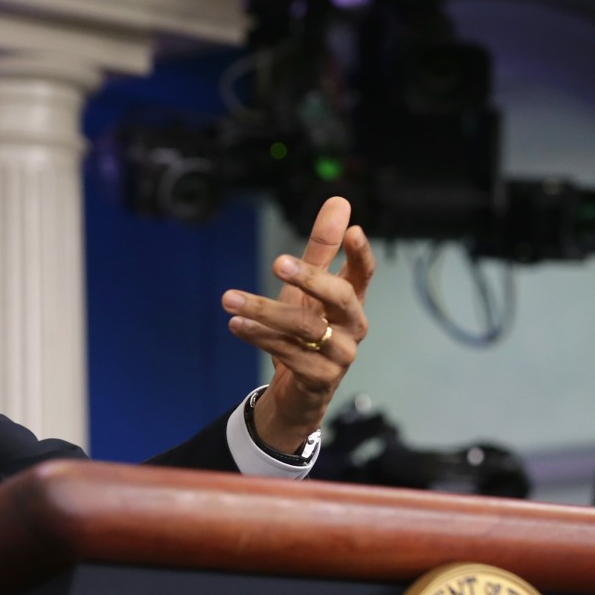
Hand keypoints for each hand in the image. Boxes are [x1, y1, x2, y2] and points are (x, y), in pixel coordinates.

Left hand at [221, 196, 374, 454]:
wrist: (297, 392)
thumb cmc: (305, 331)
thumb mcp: (308, 288)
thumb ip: (322, 248)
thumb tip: (339, 202)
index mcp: (352, 301)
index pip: (364, 273)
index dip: (360, 253)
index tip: (352, 230)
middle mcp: (353, 326)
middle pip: (340, 296)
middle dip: (310, 277)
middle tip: (277, 262)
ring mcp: (340, 354)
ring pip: (306, 327)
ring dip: (265, 311)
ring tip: (230, 299)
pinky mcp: (320, 378)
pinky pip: (290, 353)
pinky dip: (260, 337)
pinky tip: (237, 326)